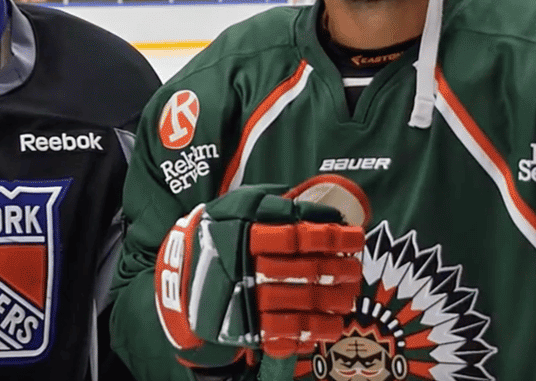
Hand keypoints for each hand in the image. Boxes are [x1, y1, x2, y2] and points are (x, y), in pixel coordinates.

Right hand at [154, 175, 368, 367]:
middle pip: (302, 269)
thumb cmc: (219, 234)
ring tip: (350, 294)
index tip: (355, 236)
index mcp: (241, 230)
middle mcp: (241, 264)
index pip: (295, 234)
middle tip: (356, 267)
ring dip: (332, 300)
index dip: (330, 237)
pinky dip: (312, 330)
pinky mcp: (242, 327)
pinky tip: (332, 323)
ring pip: (298, 303)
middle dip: (338, 269)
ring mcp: (241, 298)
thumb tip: (321, 201)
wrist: (179, 278)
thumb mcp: (237, 206)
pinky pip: (284, 333)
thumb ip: (275, 202)